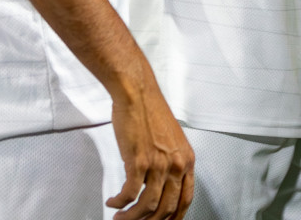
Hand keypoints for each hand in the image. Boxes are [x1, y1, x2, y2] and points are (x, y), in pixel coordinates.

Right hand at [107, 72, 194, 219]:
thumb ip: (168, 164)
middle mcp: (177, 164)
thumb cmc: (149, 113)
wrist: (137, 94)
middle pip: (167, 208)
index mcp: (187, 159)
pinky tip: (114, 202)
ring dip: (131, 217)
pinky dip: (120, 203)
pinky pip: (130, 194)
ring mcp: (159, 164)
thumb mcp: (169, 141)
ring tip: (120, 217)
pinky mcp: (139, 161)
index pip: (186, 199)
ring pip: (148, 206)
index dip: (174, 217)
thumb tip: (157, 186)